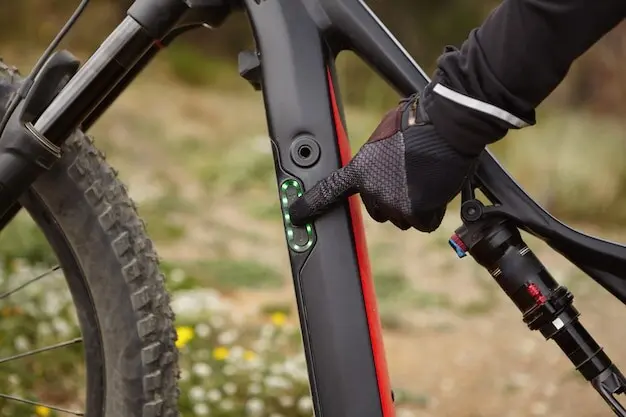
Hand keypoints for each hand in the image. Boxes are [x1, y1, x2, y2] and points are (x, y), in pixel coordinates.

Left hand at [288, 92, 480, 231]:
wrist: (446, 126)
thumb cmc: (419, 123)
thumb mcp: (384, 135)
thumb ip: (375, 156)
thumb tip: (379, 163)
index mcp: (359, 169)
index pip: (329, 190)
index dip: (311, 204)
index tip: (296, 215)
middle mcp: (371, 190)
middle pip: (379, 211)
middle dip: (395, 201)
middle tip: (411, 180)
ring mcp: (393, 203)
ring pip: (403, 219)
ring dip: (415, 206)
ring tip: (426, 180)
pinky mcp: (416, 211)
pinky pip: (424, 223)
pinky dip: (432, 212)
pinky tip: (436, 190)